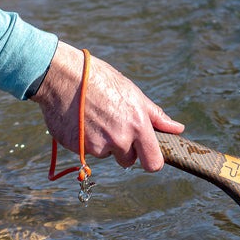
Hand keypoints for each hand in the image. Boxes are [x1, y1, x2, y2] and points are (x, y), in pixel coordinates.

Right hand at [30, 41, 183, 170]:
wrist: (61, 75)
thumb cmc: (101, 80)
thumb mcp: (133, 94)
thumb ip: (156, 116)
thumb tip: (177, 129)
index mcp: (137, 126)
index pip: (153, 163)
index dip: (151, 160)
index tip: (146, 154)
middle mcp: (119, 139)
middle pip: (128, 161)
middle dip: (124, 149)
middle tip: (113, 125)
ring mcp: (96, 146)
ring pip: (106, 154)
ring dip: (102, 142)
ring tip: (94, 117)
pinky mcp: (76, 148)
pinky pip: (86, 151)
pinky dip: (84, 140)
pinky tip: (79, 120)